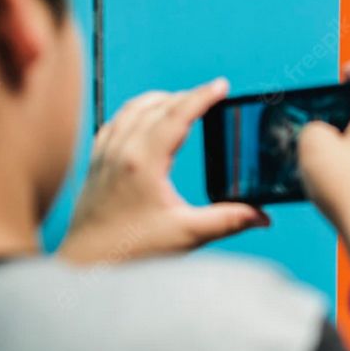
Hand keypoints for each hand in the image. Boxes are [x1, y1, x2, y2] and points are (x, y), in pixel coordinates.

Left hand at [59, 79, 269, 264]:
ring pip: (132, 109)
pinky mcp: (95, 164)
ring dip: (159, 99)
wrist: (87, 264)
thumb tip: (262, 216)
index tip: (221, 86)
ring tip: (181, 100)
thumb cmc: (132, 251)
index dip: (202, 97)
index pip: (177, 115)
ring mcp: (104, 155)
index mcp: (143, 162)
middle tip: (210, 95)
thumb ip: (227, 220)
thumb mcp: (186, 235)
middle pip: (156, 106)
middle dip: (186, 96)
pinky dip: (134, 112)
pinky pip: (114, 122)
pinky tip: (143, 118)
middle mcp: (120, 151)